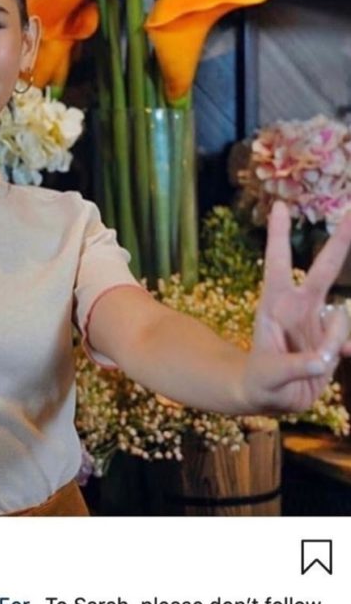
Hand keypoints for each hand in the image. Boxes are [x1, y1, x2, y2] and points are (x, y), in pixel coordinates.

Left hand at [243, 201, 350, 413]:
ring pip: (339, 320)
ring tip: (311, 364)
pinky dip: (344, 350)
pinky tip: (334, 359)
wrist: (271, 397)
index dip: (278, 236)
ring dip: (330, 343)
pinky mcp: (333, 341)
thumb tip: (325, 359)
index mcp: (276, 306)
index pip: (277, 265)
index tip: (281, 206)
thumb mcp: (270, 377)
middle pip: (323, 269)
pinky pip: (346, 342)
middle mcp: (300, 308)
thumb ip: (296, 367)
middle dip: (340, 240)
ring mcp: (319, 322)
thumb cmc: (261, 381)